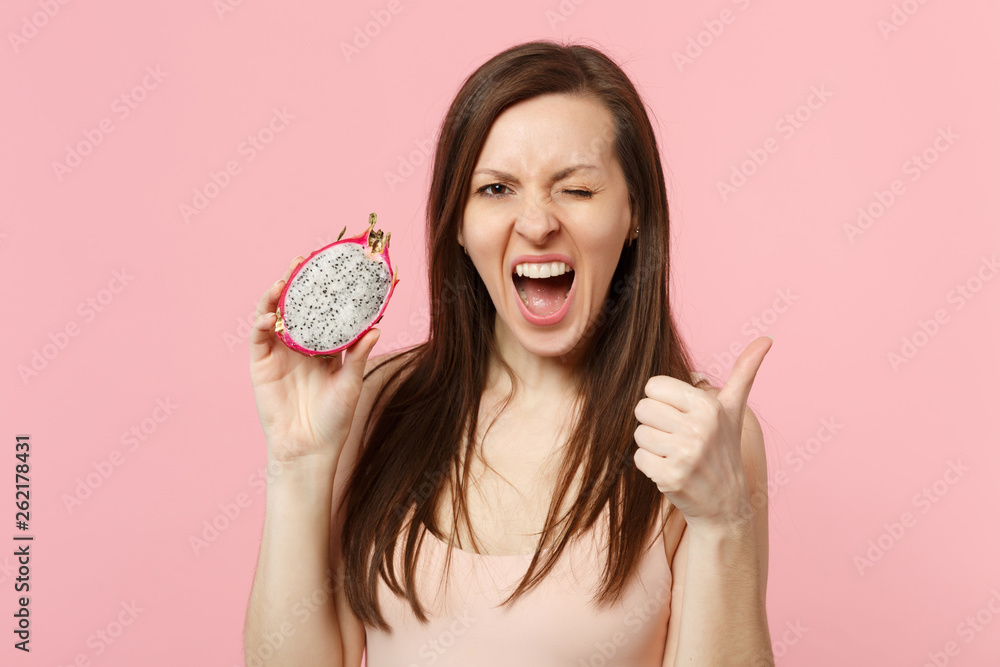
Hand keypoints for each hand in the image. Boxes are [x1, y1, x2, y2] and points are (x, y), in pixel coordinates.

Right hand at [249, 256, 380, 463]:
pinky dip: (261, 323)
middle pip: (296, 306)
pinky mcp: (261, 365)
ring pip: (274, 315)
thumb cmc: (334, 418)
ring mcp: (278, 353)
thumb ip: (358, 355)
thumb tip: (376, 328)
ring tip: (282, 281)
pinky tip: (269, 317)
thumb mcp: (350, 383)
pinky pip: (258, 338)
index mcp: (323, 346)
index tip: (331, 266)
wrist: (309, 448)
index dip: (324, 290)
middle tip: (302, 260)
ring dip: (275, 296)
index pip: (323, 311)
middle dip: (297, 282)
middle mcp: (300, 345)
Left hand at [632, 336, 772, 529]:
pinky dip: (650, 466)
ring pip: (639, 433)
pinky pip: (638, 458)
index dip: (662, 402)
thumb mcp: (734, 410)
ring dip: (652, 446)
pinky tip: (671, 471)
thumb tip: (766, 338)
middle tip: (677, 438)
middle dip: (655, 424)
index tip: (681, 417)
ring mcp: (685, 454)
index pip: (654, 386)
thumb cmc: (724, 449)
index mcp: (709, 406)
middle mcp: (699, 428)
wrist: (725, 505)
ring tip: (676, 455)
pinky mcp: (670, 477)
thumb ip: (744, 371)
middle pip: (642, 409)